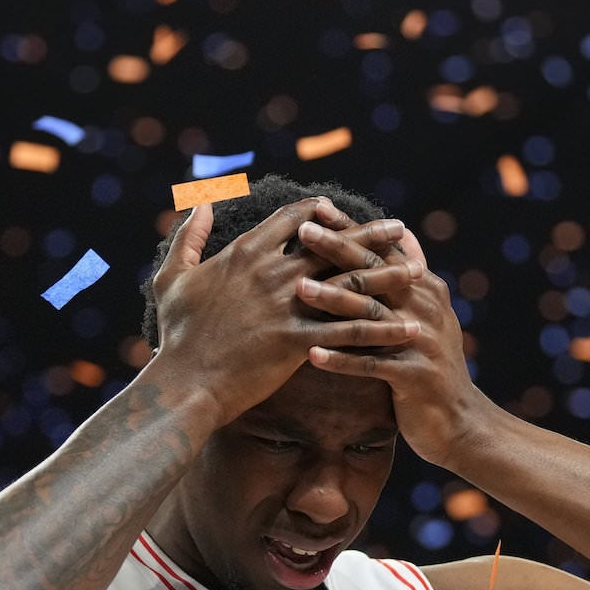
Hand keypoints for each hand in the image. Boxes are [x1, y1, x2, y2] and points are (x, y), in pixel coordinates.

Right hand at [145, 198, 419, 425]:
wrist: (184, 383)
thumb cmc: (176, 335)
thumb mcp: (172, 278)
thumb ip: (189, 238)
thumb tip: (201, 206)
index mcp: (246, 253)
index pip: (294, 218)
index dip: (321, 211)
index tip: (341, 210)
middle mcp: (272, 272)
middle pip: (334, 243)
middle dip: (370, 234)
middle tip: (400, 229)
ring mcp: (287, 306)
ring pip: (349, 283)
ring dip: (387, 275)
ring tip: (418, 270)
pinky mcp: (298, 341)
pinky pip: (349, 333)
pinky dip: (381, 329)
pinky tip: (407, 327)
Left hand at [292, 222, 490, 465]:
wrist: (459, 422)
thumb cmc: (429, 366)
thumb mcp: (427, 315)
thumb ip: (410, 277)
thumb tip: (403, 233)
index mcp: (423, 288)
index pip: (382, 250)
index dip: (351, 229)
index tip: (316, 208)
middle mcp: (425, 307)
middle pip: (375, 273)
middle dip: (338, 249)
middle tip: (302, 232)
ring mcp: (422, 341)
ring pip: (371, 316)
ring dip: (333, 301)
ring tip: (298, 289)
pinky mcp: (415, 376)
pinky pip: (372, 365)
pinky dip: (341, 360)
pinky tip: (311, 354)